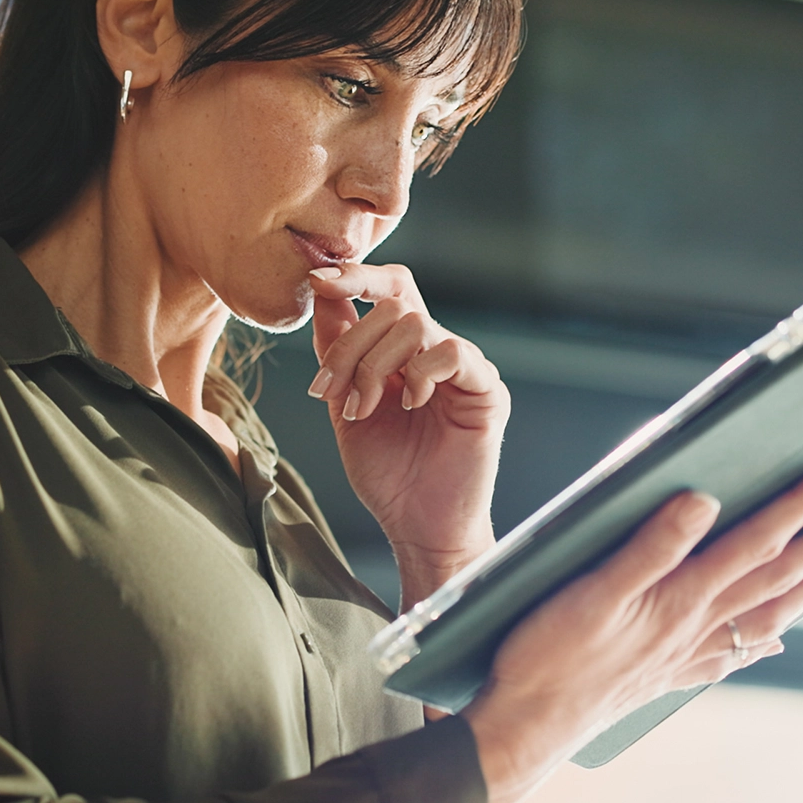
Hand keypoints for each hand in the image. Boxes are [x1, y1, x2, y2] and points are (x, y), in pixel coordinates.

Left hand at [305, 263, 508, 604]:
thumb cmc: (387, 473)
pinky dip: (419, 374)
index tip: (315, 279)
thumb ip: (335, 349)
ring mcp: (464, 368)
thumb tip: (318, 290)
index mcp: (405, 350)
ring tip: (362, 409)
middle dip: (350, 344)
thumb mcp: (344, 403)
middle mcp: (437, 351)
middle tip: (330, 390)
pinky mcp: (486, 391)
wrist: (416, 526)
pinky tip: (407, 406)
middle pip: (394, 304)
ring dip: (375, 365)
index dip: (355, 276)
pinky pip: (454, 353)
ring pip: (417, 324)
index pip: (388, 290)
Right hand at [461, 461, 802, 802]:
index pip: (758, 540)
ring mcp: (687, 654)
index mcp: (682, 598)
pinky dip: (763, 642)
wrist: (527, 726)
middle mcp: (697, 626)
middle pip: (781, 576)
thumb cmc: (549, 656)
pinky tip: (776, 643)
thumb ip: (650, 546)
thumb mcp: (592, 591)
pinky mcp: (668, 674)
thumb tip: (705, 501)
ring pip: (769, 613)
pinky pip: (733, 654)